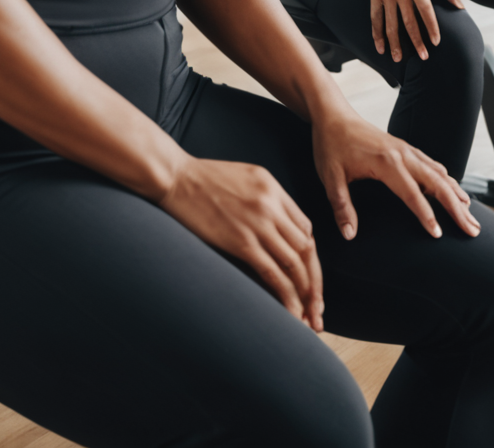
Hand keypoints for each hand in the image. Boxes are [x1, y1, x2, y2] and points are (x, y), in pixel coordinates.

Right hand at [157, 155, 324, 330]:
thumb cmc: (204, 179)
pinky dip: (285, 294)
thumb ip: (264, 198)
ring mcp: (259, 223)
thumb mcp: (244, 178)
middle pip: (306, 248)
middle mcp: (272, 205)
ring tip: (308, 316)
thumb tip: (276, 224)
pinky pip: (272, 272)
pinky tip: (290, 311)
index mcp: (274, 189)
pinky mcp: (241, 242)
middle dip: (315, 280)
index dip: (311, 257)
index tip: (310, 278)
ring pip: (294, 263)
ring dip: (305, 293)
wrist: (176, 177)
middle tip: (318, 307)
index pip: (305, 228)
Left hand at [312, 108, 480, 243]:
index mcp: (386, 162)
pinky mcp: (405, 149)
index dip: (426, 215)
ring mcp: (407, 150)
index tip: (438, 235)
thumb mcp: (330, 177)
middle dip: (456, 208)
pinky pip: (432, 165)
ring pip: (439, 173)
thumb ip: (342, 207)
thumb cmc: (330, 145)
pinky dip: (447, 180)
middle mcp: (403, 154)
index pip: (412, 194)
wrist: (333, 115)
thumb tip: (350, 235)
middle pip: (437, 183)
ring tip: (471, 215)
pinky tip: (454, 191)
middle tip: (472, 229)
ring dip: (457, 194)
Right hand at [369, 0, 462, 64]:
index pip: (425, 11)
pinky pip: (375, 16)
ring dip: (395, 42)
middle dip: (416, 41)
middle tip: (423, 57)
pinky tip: (380, 46)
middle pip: (408, 22)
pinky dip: (376, 32)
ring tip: (398, 58)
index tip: (435, 43)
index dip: (431, 28)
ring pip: (390, 23)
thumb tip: (459, 4)